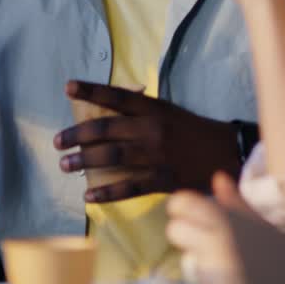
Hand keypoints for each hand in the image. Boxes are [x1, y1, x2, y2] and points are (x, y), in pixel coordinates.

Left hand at [55, 81, 240, 202]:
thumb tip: (106, 106)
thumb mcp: (168, 110)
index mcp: (153, 108)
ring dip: (84, 161)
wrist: (226, 153)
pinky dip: (107, 192)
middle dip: (77, 135)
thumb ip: (140, 108)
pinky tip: (89, 196)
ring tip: (64, 164)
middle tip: (57, 141)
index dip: (90, 90)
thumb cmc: (192, 130)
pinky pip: (129, 187)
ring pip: (112, 156)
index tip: (68, 87)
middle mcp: (152, 129)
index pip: (116, 96)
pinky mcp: (163, 180)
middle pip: (106, 128)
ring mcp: (157, 155)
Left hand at [167, 173, 258, 283]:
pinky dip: (210, 280)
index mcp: (228, 226)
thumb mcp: (265, 227)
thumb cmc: (284, 265)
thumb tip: (218, 178)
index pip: (181, 204)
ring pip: (186, 258)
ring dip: (199, 258)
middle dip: (185, 232)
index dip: (183, 206)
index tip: (190, 209)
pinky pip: (200, 282)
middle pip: (175, 231)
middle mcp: (214, 250)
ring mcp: (211, 277)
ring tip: (225, 262)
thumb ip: (237, 204)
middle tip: (205, 236)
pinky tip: (231, 281)